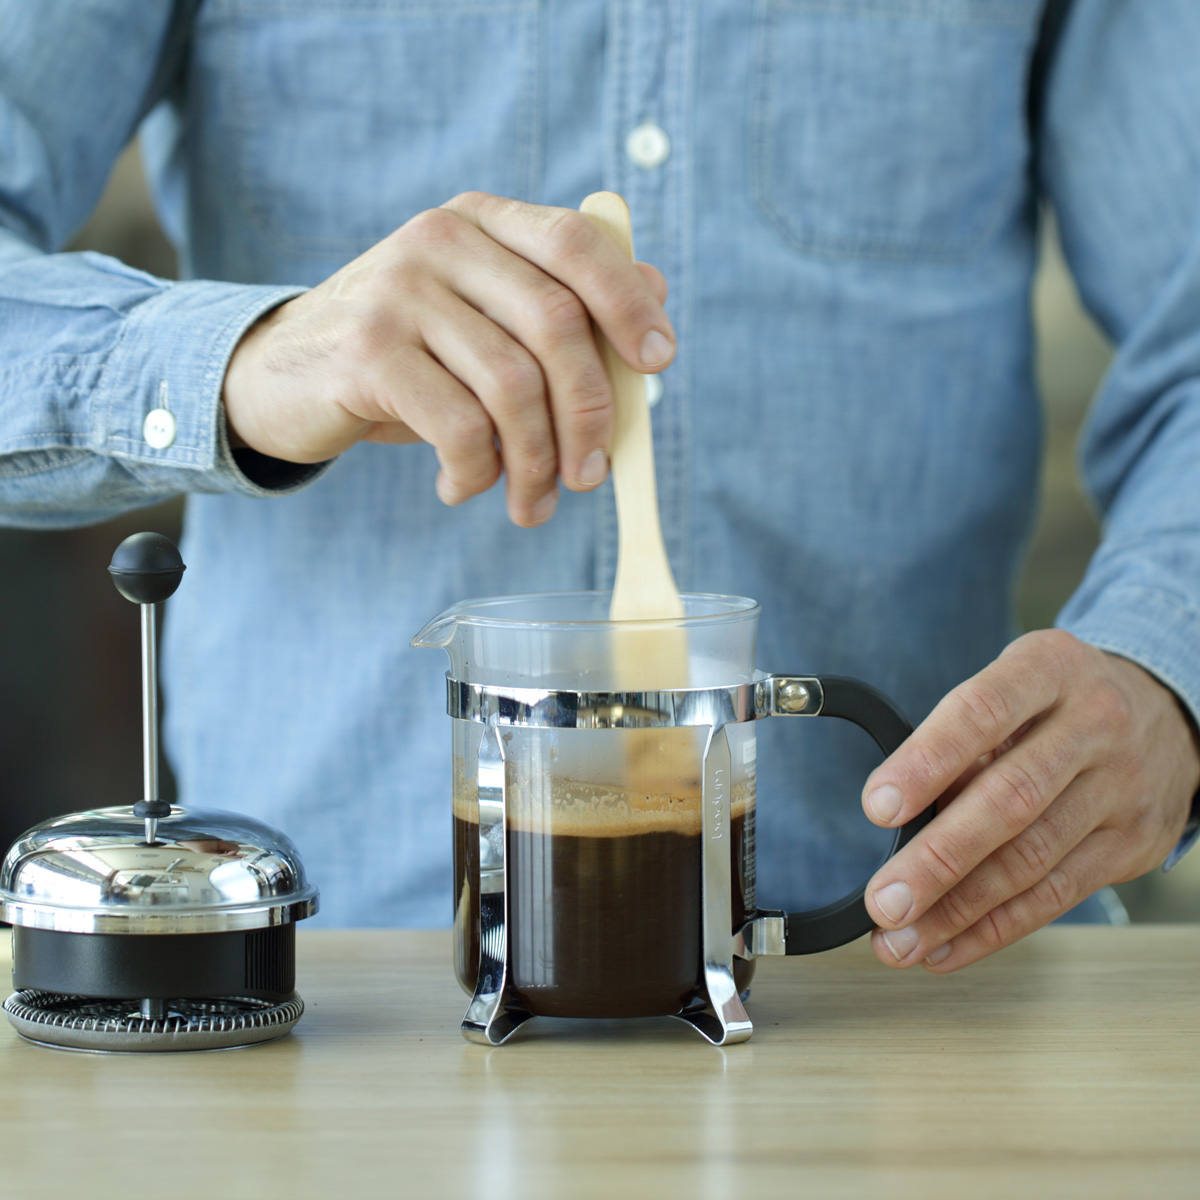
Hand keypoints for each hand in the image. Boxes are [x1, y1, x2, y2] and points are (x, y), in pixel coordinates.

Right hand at [221, 192, 674, 526]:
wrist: (282, 374)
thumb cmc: (407, 356)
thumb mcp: (482, 322)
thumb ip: (561, 306)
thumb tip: (655, 298)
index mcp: (482, 223)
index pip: (576, 242)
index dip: (628, 302)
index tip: (659, 362)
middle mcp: (441, 241)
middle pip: (556, 325)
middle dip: (590, 415)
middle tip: (591, 477)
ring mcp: (399, 291)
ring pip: (513, 386)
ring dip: (536, 465)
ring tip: (531, 505)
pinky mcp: (367, 352)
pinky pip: (459, 426)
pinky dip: (477, 473)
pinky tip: (464, 488)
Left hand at [862, 629, 1199, 971]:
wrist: (1165, 714)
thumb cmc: (1057, 704)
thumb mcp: (1014, 687)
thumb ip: (964, 742)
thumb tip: (900, 819)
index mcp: (1049, 669)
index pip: (980, 713)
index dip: (926, 762)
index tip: (877, 807)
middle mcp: (1094, 726)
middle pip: (1008, 800)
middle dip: (938, 858)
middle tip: (884, 901)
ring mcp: (1121, 789)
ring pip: (1031, 859)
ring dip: (957, 909)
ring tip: (901, 939)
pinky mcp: (1132, 845)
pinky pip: (1056, 896)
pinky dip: (994, 928)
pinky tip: (947, 945)